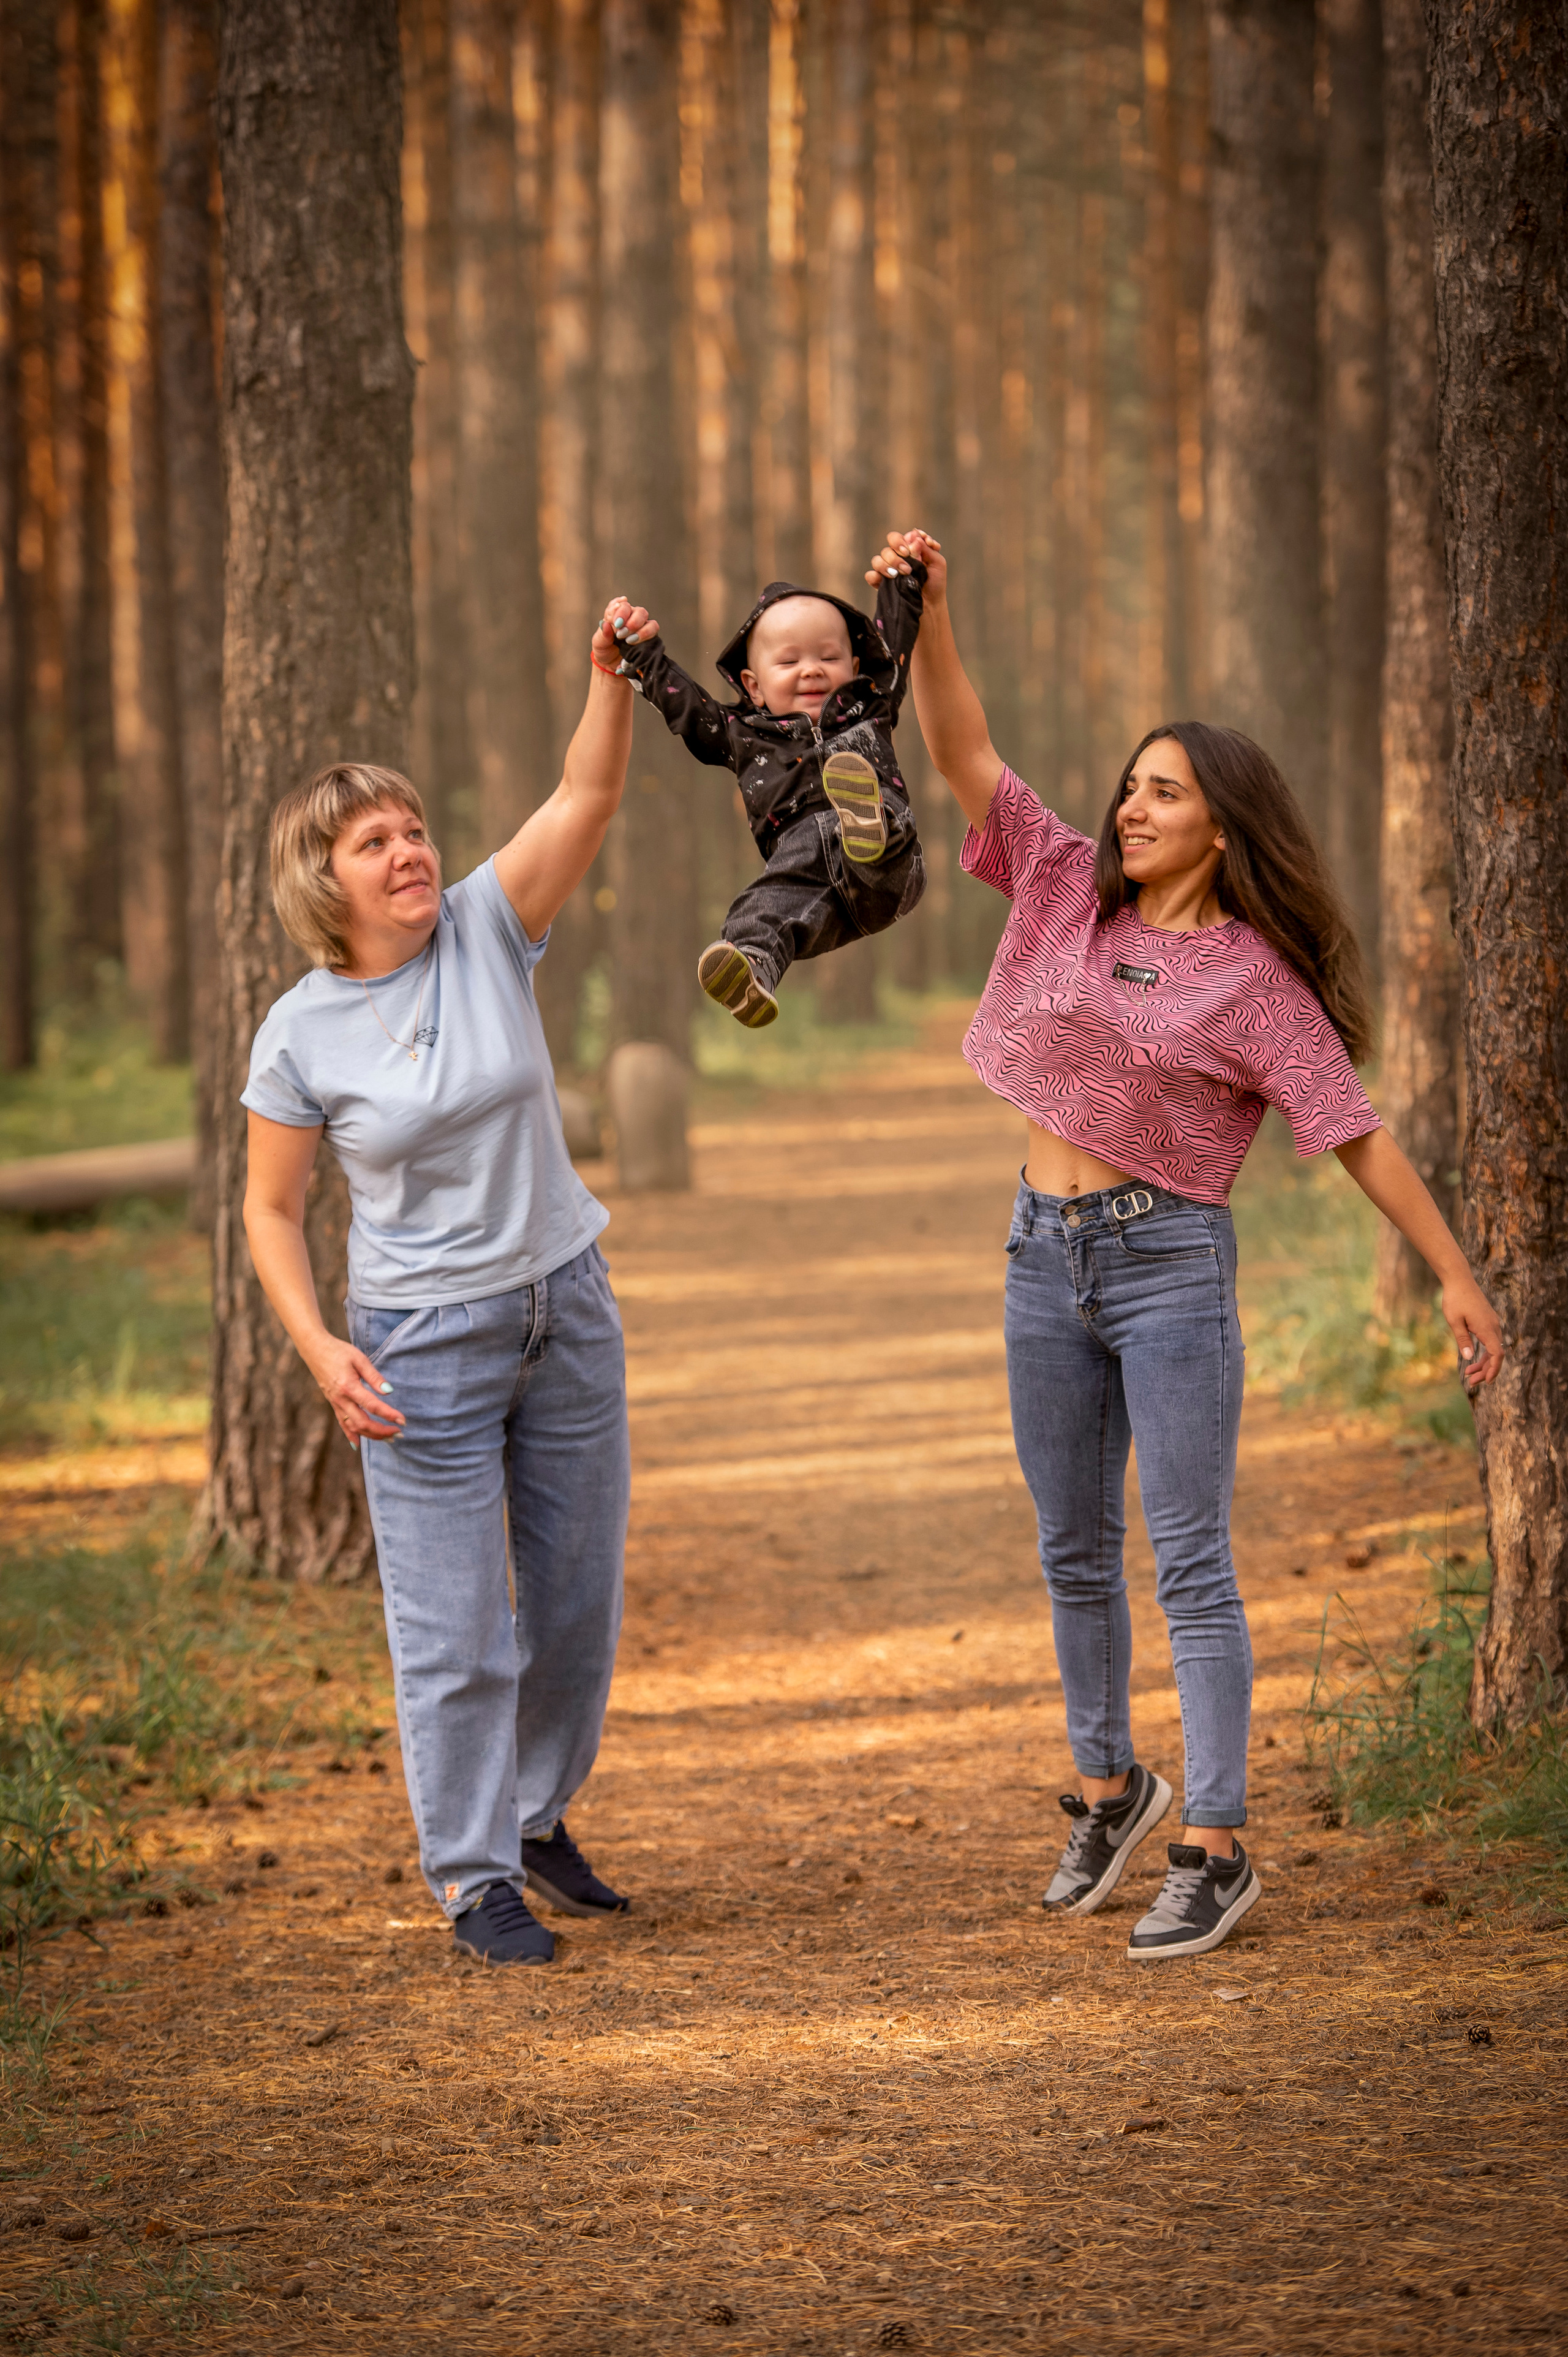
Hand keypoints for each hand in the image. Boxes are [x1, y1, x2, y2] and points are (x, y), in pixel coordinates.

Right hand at [307, 1334, 406, 1444]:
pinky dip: (351, 1435)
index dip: (388, 1415)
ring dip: (371, 1435)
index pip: (372, 1406)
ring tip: (388, 1438)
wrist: (315, 1350)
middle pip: (362, 1423)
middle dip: (382, 1431)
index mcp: (349, 1386)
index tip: (403, 1420)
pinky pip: (342, 1423)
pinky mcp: (333, 1404)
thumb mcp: (359, 1359)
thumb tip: (389, 1391)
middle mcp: (340, 1399)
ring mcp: (335, 1403)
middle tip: (399, 1433)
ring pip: (353, 1427)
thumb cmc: (339, 1351)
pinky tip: (358, 1444)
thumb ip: (374, 1376)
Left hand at [593, 596, 657, 668]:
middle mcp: (633, 618)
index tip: (616, 623)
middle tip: (622, 634)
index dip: (621, 612)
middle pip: (640, 612)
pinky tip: (637, 644)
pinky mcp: (650, 641)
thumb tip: (605, 624)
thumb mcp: (599, 642)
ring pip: (652, 624)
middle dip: (633, 622)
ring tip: (629, 641)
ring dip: (642, 632)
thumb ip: (603, 633)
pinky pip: (654, 637)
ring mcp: (643, 629)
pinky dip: (647, 639)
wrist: (610, 666)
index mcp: (619, 614)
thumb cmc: (605, 650)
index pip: (624, 605)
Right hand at [866, 528, 945, 604]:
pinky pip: (871, 575)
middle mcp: (897, 556)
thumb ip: (928, 548)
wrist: (930, 606)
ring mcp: (888, 569)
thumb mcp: (938, 563)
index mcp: (910, 549)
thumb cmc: (935, 584)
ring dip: (890, 562)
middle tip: (908, 556)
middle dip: (898, 547)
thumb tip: (915, 537)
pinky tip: (889, 578)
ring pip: (879, 558)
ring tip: (903, 572)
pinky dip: (875, 575)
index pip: (904, 536)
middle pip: (890, 542)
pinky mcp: (881, 583)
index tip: (917, 545)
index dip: (908, 538)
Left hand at [1442, 1273, 1504, 1393]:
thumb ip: (1462, 1340)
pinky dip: (1483, 1352)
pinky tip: (1472, 1358)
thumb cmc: (1454, 1299)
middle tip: (1471, 1382)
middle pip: (1496, 1355)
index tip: (1486, 1382)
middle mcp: (1493, 1326)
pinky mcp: (1488, 1320)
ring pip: (1493, 1348)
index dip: (1493, 1370)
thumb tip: (1469, 1358)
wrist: (1459, 1279)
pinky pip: (1490, 1341)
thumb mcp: (1455, 1321)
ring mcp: (1492, 1323)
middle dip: (1485, 1371)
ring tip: (1469, 1373)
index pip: (1497, 1355)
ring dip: (1483, 1362)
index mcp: (1487, 1328)